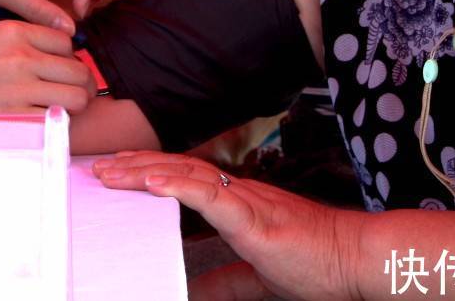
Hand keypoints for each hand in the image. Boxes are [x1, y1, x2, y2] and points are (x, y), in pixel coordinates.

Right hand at [0, 20, 93, 112]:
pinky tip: (45, 119)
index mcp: (13, 31)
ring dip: (75, 103)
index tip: (60, 66)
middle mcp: (21, 57)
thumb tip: (54, 51)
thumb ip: (21, 40)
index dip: (68, 55)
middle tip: (71, 90)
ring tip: (64, 106)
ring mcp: (19, 88)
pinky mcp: (15, 116)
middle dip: (80, 82)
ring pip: (76, 96)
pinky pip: (56, 118)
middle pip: (78, 69)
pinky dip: (57, 121)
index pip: (66, 39)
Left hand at [93, 152, 361, 300]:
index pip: (183, 178)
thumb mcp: (259, 277)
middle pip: (176, 169)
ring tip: (111, 172)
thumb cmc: (317, 265)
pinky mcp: (255, 216)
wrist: (357, 262)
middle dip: (134, 166)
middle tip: (98, 169)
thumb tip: (196, 292)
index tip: (115, 175)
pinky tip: (152, 182)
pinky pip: (211, 194)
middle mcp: (237, 192)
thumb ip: (228, 282)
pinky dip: (178, 185)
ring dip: (144, 171)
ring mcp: (246, 199)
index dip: (148, 173)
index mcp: (237, 204)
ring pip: (186, 174)